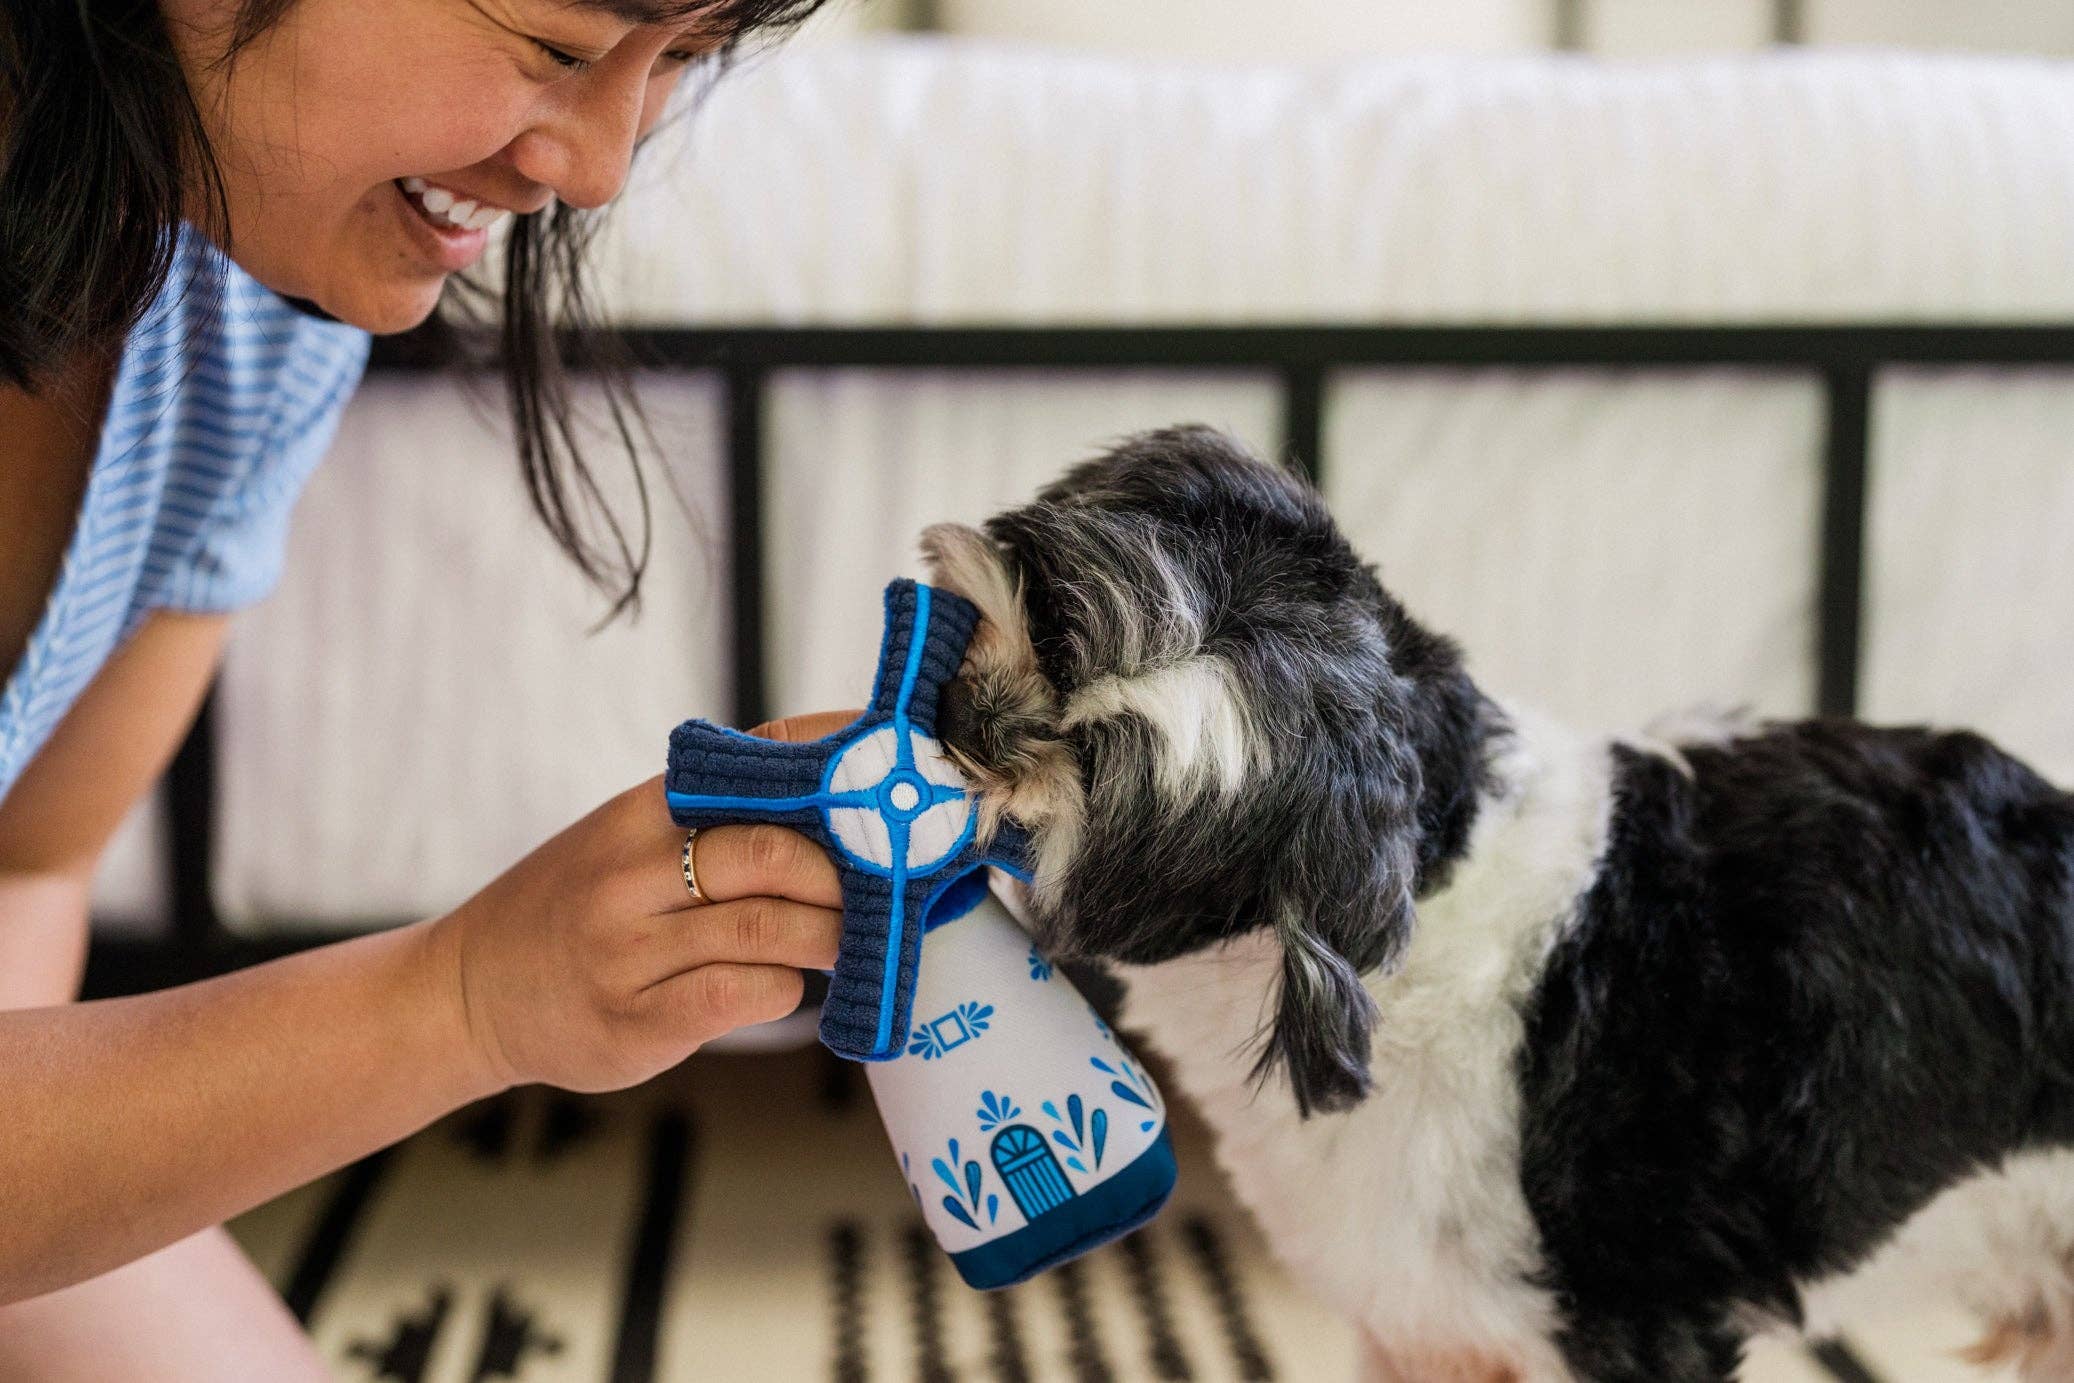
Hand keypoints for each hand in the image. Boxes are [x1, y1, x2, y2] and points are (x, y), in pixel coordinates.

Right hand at [429, 709, 863, 1092]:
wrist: (469, 991)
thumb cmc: (576, 907)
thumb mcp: (630, 838)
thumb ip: (719, 814)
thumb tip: (840, 791)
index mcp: (641, 813)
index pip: (758, 764)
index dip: (836, 767)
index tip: (892, 780)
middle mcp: (629, 874)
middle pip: (773, 856)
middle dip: (843, 876)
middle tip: (876, 891)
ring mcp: (628, 950)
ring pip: (767, 930)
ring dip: (826, 939)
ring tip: (844, 942)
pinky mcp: (635, 1021)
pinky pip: (740, 996)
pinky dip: (783, 990)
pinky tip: (784, 985)